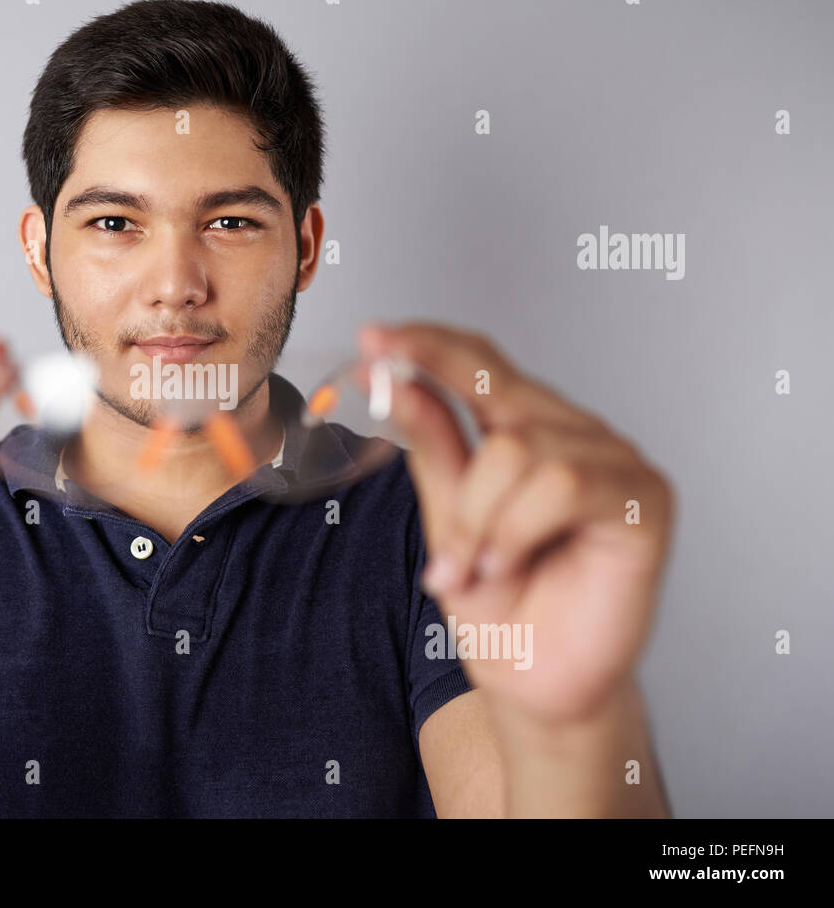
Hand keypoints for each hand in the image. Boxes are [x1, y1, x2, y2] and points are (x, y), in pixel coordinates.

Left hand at [358, 321, 674, 726]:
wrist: (536, 683)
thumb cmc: (498, 605)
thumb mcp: (447, 521)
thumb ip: (433, 448)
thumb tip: (395, 379)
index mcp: (525, 428)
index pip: (480, 363)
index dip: (427, 345)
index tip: (372, 333)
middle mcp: (572, 431)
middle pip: (496, 396)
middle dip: (456, 483)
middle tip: (448, 556)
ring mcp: (614, 459)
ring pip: (521, 448)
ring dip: (485, 522)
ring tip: (490, 572)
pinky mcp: (644, 498)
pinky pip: (563, 483)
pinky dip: (520, 530)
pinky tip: (516, 565)